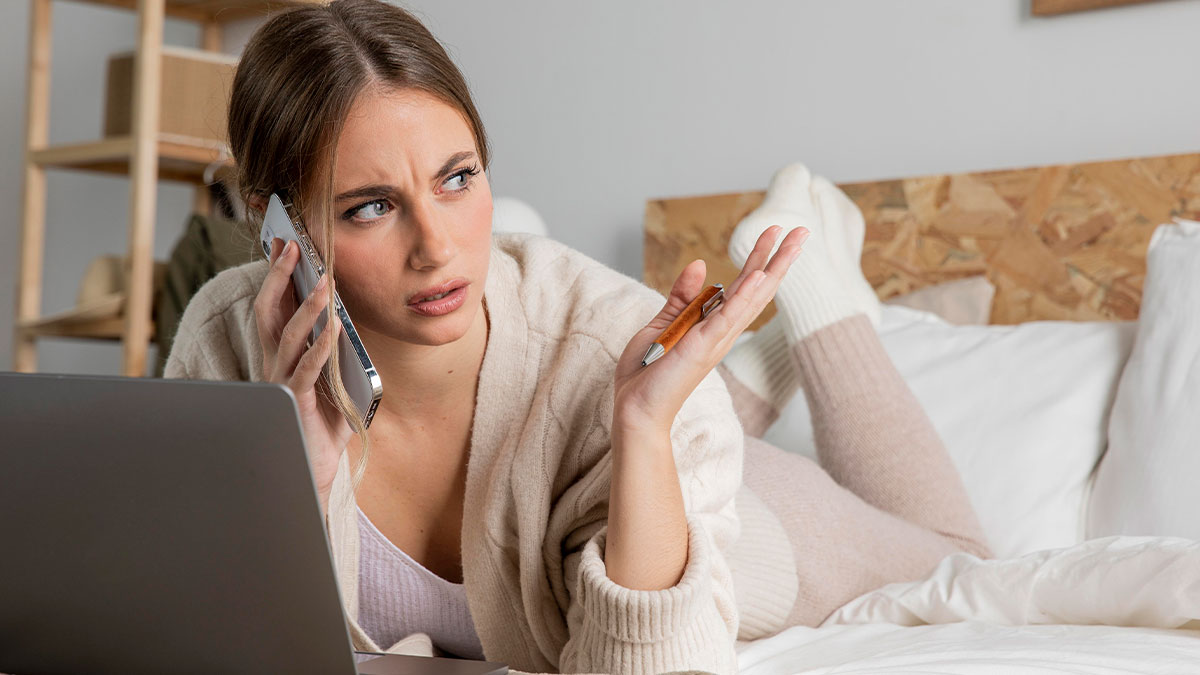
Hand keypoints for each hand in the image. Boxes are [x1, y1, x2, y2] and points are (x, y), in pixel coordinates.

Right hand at [254, 238, 353, 512]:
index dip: (278, 275)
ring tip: (325, 283)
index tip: (285, 243)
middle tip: (292, 246)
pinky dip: (320, 347)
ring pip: (288, 336)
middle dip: (280, 277)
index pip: (274, 306)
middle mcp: (275, 365)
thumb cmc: (323, 426)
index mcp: (281, 355)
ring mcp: (282, 383)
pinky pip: (307, 370)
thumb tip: (348, 321)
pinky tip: (334, 329)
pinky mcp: (296, 402)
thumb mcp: (332, 381)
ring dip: (307, 307)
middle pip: (270, 312)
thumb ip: (336, 353)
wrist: (313, 471)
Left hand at [613, 225, 807, 434]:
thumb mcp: (664, 323)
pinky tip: (760, 275)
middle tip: (803, 229)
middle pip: (758, 288)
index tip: (774, 231)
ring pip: (751, 298)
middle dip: (780, 258)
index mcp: (714, 325)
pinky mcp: (701, 347)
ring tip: (793, 241)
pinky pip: (726, 319)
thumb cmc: (648, 372)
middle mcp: (722, 332)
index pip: (743, 285)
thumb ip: (682, 296)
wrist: (635, 408)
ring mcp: (715, 339)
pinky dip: (744, 297)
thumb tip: (700, 264)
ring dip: (773, 268)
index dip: (760, 257)